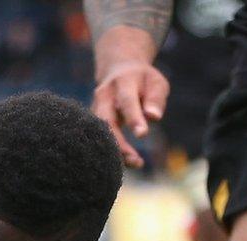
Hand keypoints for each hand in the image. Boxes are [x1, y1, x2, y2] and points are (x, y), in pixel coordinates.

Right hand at [89, 29, 166, 168]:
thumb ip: (155, 99)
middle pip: (106, 121)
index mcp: (122, 83)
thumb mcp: (156, 83)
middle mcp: (103, 96)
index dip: (134, 118)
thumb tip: (153, 117)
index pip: (127, 102)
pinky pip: (98, 139)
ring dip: (115, 152)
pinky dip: (110, 153)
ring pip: (98, 134)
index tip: (142, 134)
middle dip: (119, 143)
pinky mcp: (91, 122)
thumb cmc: (143, 80)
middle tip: (136, 161)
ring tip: (136, 163)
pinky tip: (124, 164)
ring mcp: (94, 109)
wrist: (118, 71)